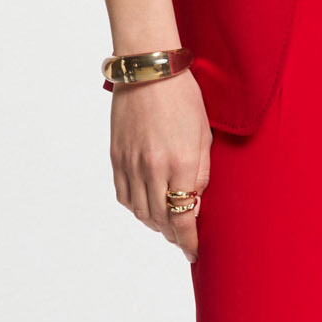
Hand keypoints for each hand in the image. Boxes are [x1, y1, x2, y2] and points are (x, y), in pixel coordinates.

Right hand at [110, 69, 211, 261]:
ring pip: (140, 212)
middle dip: (173, 235)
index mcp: (181, 163)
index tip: (193, 251)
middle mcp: (153, 168)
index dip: (189, 241)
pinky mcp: (116, 157)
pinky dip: (135, 208)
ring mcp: (131, 163)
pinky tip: (146, 207)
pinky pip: (123, 195)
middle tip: (182, 239)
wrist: (149, 70)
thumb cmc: (184, 97)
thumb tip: (194, 202)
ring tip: (166, 224)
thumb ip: (201, 173)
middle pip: (161, 220)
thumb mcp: (204, 135)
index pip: (183, 217)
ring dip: (154, 224)